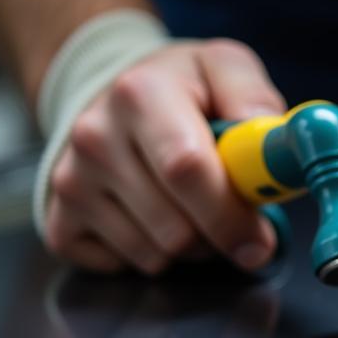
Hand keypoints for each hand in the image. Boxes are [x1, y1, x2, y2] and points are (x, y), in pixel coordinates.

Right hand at [44, 39, 285, 274]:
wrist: (114, 98)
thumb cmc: (183, 89)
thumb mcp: (224, 69)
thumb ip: (256, 100)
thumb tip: (276, 142)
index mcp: (139, 94)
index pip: (187, 170)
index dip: (232, 216)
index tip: (261, 239)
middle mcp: (94, 138)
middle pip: (177, 229)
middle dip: (218, 235)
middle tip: (231, 216)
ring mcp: (71, 183)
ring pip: (156, 256)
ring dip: (190, 247)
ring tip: (188, 207)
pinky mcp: (60, 222)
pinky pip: (125, 268)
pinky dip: (152, 256)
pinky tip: (153, 219)